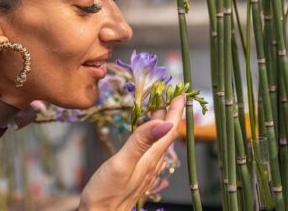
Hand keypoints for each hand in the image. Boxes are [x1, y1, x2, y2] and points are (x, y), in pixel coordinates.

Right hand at [79, 94, 185, 210]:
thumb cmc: (106, 193)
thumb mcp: (122, 164)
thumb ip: (141, 141)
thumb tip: (165, 123)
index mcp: (151, 158)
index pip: (169, 129)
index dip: (176, 110)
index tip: (181, 93)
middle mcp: (151, 162)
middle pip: (165, 133)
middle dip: (169, 112)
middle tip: (169, 93)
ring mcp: (144, 168)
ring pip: (157, 140)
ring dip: (160, 121)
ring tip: (158, 105)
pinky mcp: (135, 172)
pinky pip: (148, 147)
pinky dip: (149, 133)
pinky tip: (143, 131)